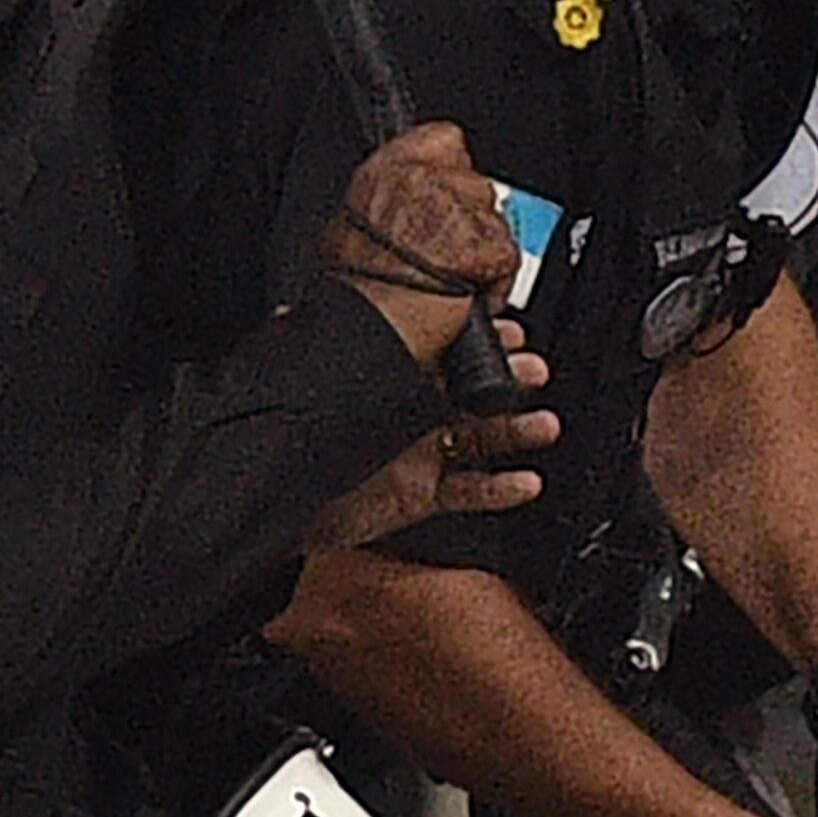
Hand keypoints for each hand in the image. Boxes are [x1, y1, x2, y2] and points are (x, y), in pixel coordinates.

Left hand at [304, 322, 558, 547]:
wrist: (274, 504)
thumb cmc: (284, 445)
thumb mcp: (301, 389)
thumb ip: (306, 350)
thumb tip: (291, 312)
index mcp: (385, 385)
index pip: (441, 357)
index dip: (478, 344)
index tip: (508, 331)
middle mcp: (408, 418)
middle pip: (472, 394)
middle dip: (509, 381)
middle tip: (535, 371)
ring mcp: (418, 457)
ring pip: (480, 441)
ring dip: (516, 432)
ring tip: (543, 425)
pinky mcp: (421, 497)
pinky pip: (470, 492)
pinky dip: (501, 490)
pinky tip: (524, 480)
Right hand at [323, 122, 519, 368]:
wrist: (368, 326)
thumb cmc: (357, 290)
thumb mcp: (353, 232)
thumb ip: (393, 204)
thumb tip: (417, 200)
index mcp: (386, 173)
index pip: (444, 139)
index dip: (454, 168)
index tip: (452, 188)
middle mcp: (423, 182)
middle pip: (479, 185)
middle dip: (472, 222)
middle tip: (448, 255)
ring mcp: (458, 211)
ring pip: (497, 224)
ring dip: (484, 256)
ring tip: (451, 283)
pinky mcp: (487, 244)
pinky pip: (508, 261)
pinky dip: (495, 285)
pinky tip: (466, 299)